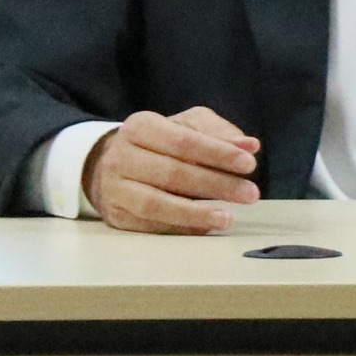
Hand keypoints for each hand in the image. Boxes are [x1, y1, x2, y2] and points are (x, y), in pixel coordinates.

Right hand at [81, 107, 262, 234]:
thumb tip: (249, 146)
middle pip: (172, 173)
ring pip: (157, 204)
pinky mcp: (116, 217)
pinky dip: (181, 228)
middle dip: (216, 184)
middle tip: (250, 193)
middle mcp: (121, 156)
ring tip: (228, 218)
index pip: (183, 140)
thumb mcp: (183, 126)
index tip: (249, 163)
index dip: (217, 153)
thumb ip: (217, 132)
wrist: (106, 166)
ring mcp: (115, 189)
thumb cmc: (156, 144)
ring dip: (197, 213)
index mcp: (139, 126)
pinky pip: (151, 226)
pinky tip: (205, 227)